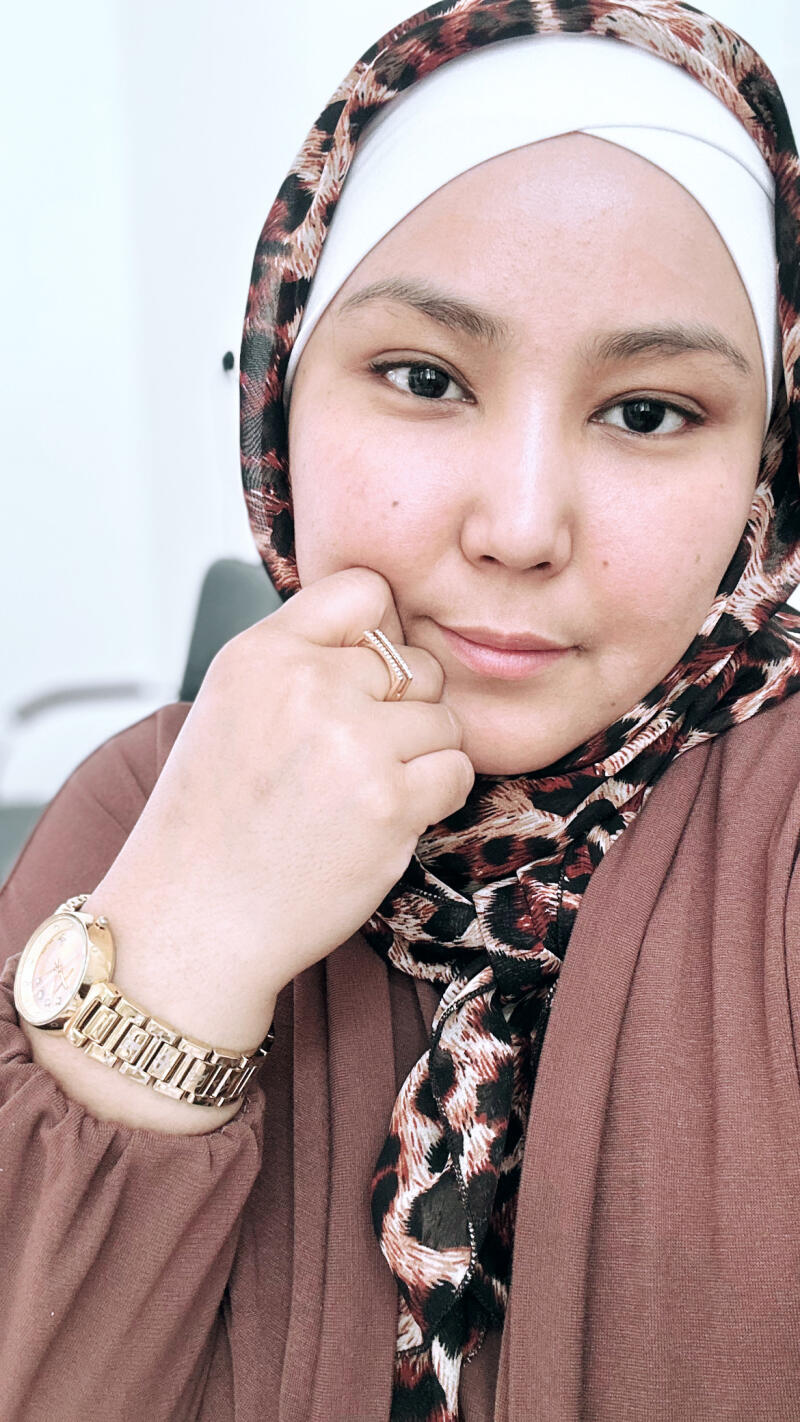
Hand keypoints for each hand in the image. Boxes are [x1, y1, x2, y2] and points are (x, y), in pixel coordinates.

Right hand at [86, 568, 473, 1044]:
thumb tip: (386, 630)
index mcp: (261, 652)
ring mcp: (352, 742)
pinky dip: (435, 797)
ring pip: (443, 717)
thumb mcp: (231, 707)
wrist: (193, 920)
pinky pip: (456, 769)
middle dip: (401, 709)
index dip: (380, 635)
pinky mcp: (390, 801)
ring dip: (420, 757)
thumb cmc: (213, 823)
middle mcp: (308, 684)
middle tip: (353, 760)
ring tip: (361, 795)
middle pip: (414, 661)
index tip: (365, 681)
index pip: (365, 590)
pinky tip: (386, 819)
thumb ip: (299, 659)